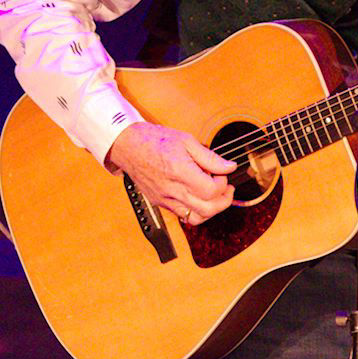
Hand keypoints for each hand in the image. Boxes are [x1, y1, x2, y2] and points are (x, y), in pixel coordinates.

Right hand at [107, 122, 236, 225]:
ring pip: (196, 218)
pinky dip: (197, 211)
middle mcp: (171, 189)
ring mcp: (164, 199)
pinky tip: (199, 197)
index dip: (222, 184)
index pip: (211, 191)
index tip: (221, 173)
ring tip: (215, 195)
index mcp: (179, 171)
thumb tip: (230, 167)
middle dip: (224, 200)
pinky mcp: (159, 202)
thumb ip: (210, 157)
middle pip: (208, 209)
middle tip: (226, 188)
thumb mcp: (186, 141)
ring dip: (212, 210)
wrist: (127, 146)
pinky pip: (183, 216)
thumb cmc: (154, 140)